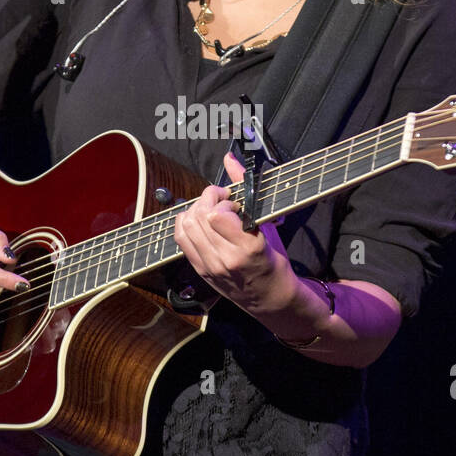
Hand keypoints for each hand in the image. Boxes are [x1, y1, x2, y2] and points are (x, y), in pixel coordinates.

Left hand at [172, 152, 297, 315]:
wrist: (269, 297)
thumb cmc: (273, 260)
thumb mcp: (267, 225)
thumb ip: (247, 189)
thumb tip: (230, 159)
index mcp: (248, 247)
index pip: (217, 215)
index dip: (221, 200)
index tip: (233, 200)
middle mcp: (226, 258)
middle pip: (198, 217)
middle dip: (207, 199)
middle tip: (220, 200)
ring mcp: (210, 266)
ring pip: (186, 227)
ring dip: (196, 210)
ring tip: (211, 210)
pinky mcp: (200, 270)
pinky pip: (181, 239)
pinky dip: (186, 224)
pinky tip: (200, 222)